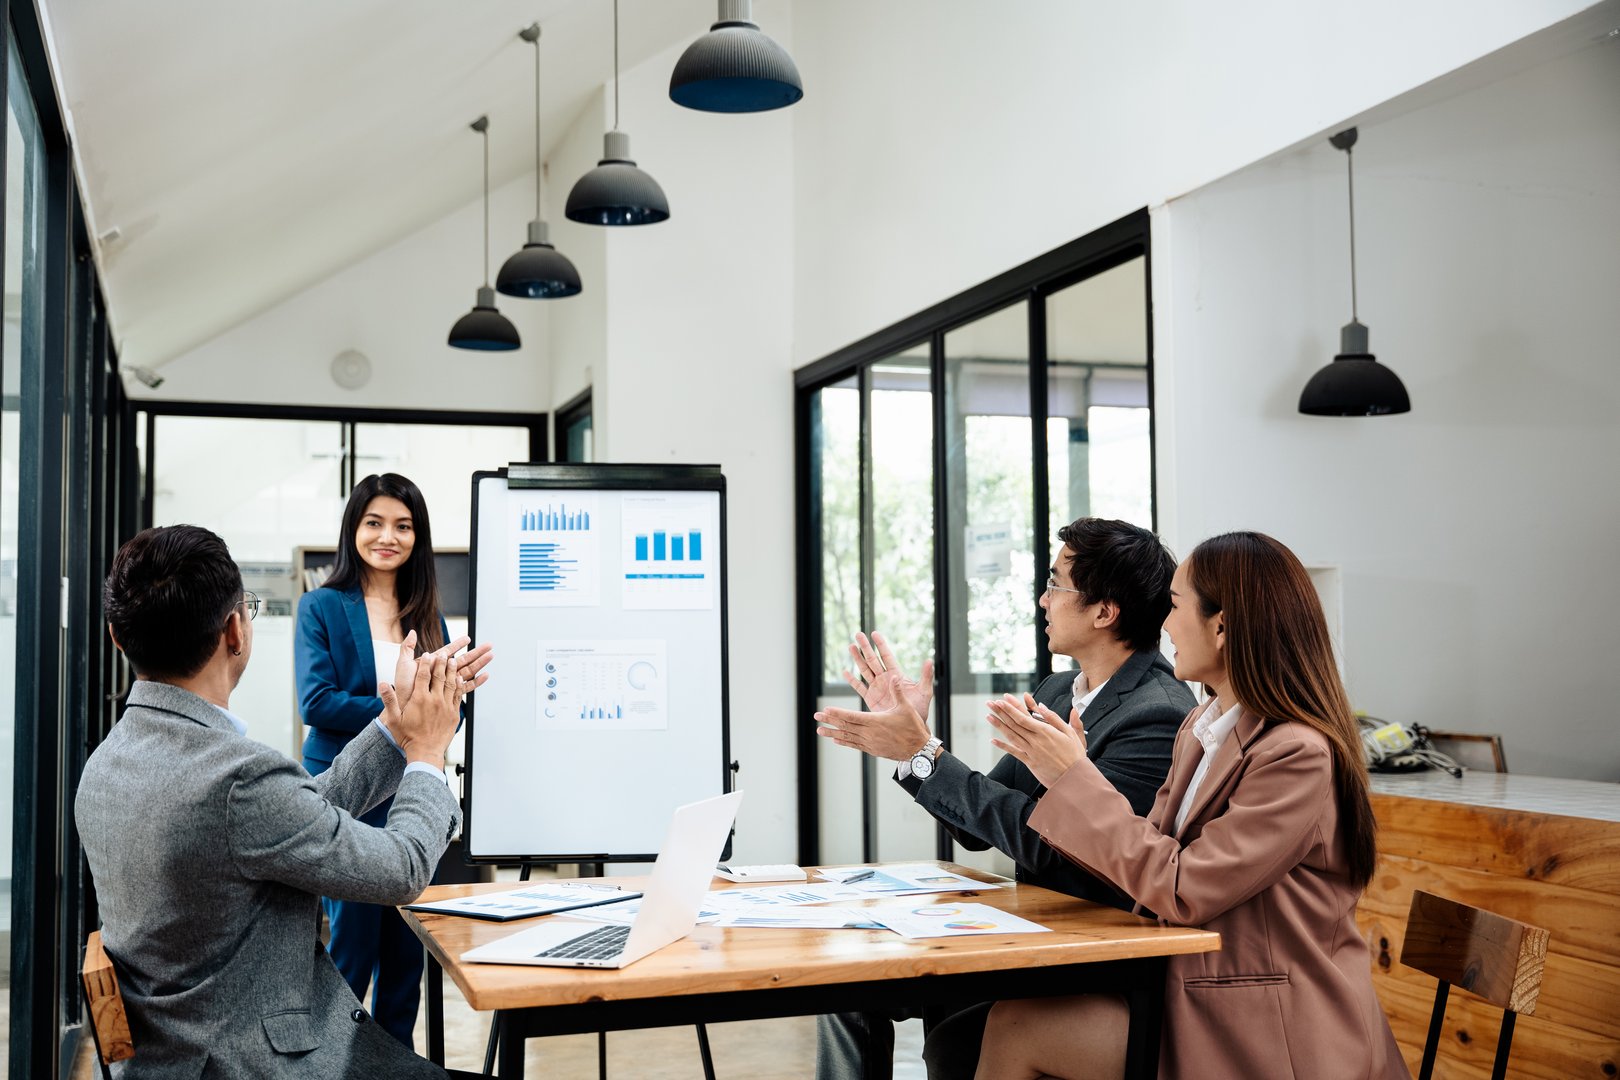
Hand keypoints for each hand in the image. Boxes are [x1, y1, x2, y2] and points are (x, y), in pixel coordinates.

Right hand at [380, 654, 473, 766]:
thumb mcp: (394, 719)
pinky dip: (459, 685)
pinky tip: (460, 678)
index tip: (427, 654)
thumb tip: (382, 684)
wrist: (425, 753)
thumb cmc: (408, 737)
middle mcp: (434, 700)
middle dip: (442, 663)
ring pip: (451, 683)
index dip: (425, 663)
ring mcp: (446, 706)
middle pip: (439, 676)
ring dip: (452, 670)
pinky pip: (458, 695)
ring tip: (454, 660)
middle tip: (444, 653)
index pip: (423, 675)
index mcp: (419, 699)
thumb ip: (389, 700)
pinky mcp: (453, 714)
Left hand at [389, 634, 492, 708]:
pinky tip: (485, 676)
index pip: (449, 651)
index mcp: (433, 664)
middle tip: (489, 645)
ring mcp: (447, 683)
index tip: (468, 638)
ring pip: (467, 671)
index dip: (459, 644)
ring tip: (491, 656)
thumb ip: (407, 648)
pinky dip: (476, 682)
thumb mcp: (403, 664)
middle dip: (476, 652)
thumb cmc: (403, 687)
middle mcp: (442, 673)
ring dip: (480, 664)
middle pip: (463, 660)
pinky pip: (466, 688)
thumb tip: (413, 632)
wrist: (403, 705)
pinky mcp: (450, 695)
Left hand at [813, 697, 932, 762]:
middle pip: (845, 726)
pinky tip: (836, 740)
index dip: (837, 712)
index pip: (851, 716)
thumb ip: (898, 692)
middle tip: (816, 717)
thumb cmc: (913, 728)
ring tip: (819, 730)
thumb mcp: (906, 707)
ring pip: (847, 737)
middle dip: (829, 721)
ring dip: (832, 733)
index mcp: (875, 721)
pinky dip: (844, 742)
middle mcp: (870, 733)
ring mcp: (870, 743)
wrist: (919, 751)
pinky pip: (854, 745)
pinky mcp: (872, 750)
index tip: (825, 709)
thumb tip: (895, 676)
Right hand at [843, 631, 934, 719]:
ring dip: (858, 659)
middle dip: (865, 647)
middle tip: (858, 634)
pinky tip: (846, 672)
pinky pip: (860, 687)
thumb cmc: (920, 710)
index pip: (887, 656)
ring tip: (851, 646)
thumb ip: (926, 676)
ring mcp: (877, 688)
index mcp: (897, 675)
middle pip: (873, 660)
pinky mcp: (871, 699)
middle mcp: (885, 679)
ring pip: (865, 670)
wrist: (910, 727)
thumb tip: (929, 660)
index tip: (874, 633)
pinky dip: (853, 680)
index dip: (881, 645)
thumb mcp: (924, 692)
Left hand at [986, 693, 1086, 787]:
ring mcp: (1031, 752)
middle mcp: (1036, 741)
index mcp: (1046, 732)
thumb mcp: (1071, 733)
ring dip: (999, 725)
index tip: (1002, 700)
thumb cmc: (1075, 755)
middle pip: (1014, 724)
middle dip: (1001, 712)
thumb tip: (1042, 705)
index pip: (1023, 717)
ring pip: (1012, 736)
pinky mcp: (1030, 762)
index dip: (1011, 708)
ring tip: (988, 716)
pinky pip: (1014, 752)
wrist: (1074, 779)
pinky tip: (993, 740)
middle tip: (990, 703)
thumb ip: (1056, 718)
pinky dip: (1003, 746)